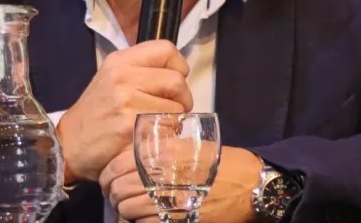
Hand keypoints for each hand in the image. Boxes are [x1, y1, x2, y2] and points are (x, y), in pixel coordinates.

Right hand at [57, 40, 192, 182]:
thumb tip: (178, 75)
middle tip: (171, 111)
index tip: (173, 85)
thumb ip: (141, 71)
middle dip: (181, 99)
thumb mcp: (112, 80)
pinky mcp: (131, 127)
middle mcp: (123, 77)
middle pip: (177, 81)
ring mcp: (127, 102)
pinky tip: (152, 137)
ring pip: (176, 108)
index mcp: (120, 61)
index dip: (178, 67)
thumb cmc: (96, 113)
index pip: (166, 50)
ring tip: (157, 125)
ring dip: (173, 120)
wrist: (68, 145)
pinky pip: (167, 128)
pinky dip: (166, 135)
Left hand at [100, 145, 262, 222]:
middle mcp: (163, 176)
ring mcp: (168, 202)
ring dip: (124, 210)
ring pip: (127, 209)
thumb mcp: (196, 146)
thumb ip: (168, 148)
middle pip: (119, 188)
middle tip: (114, 194)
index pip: (119, 164)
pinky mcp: (174, 221)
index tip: (109, 177)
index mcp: (166, 153)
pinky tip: (142, 218)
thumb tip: (140, 154)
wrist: (251, 187)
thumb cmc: (225, 163)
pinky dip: (137, 222)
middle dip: (113, 192)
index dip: (109, 173)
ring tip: (127, 207)